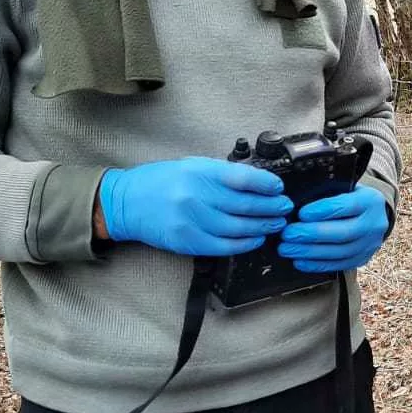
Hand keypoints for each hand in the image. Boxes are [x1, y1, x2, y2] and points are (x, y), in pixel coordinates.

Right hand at [98, 157, 291, 256]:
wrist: (127, 202)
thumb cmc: (162, 182)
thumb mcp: (191, 166)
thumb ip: (220, 175)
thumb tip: (256, 183)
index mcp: (199, 170)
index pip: (242, 177)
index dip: (266, 184)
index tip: (279, 187)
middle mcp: (195, 194)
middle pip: (244, 205)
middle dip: (270, 207)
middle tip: (284, 208)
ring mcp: (190, 219)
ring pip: (237, 227)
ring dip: (262, 227)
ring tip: (275, 224)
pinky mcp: (186, 240)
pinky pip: (223, 246)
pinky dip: (244, 244)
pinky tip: (256, 239)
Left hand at [277, 185, 389, 273]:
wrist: (371, 213)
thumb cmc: (349, 196)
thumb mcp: (344, 187)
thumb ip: (326, 193)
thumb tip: (296, 203)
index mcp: (371, 201)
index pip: (346, 206)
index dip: (322, 211)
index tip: (301, 214)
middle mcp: (374, 224)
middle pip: (342, 233)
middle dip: (311, 234)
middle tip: (288, 234)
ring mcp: (370, 244)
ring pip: (339, 252)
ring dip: (310, 252)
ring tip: (288, 249)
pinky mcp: (363, 259)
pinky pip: (338, 266)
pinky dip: (316, 265)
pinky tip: (299, 261)